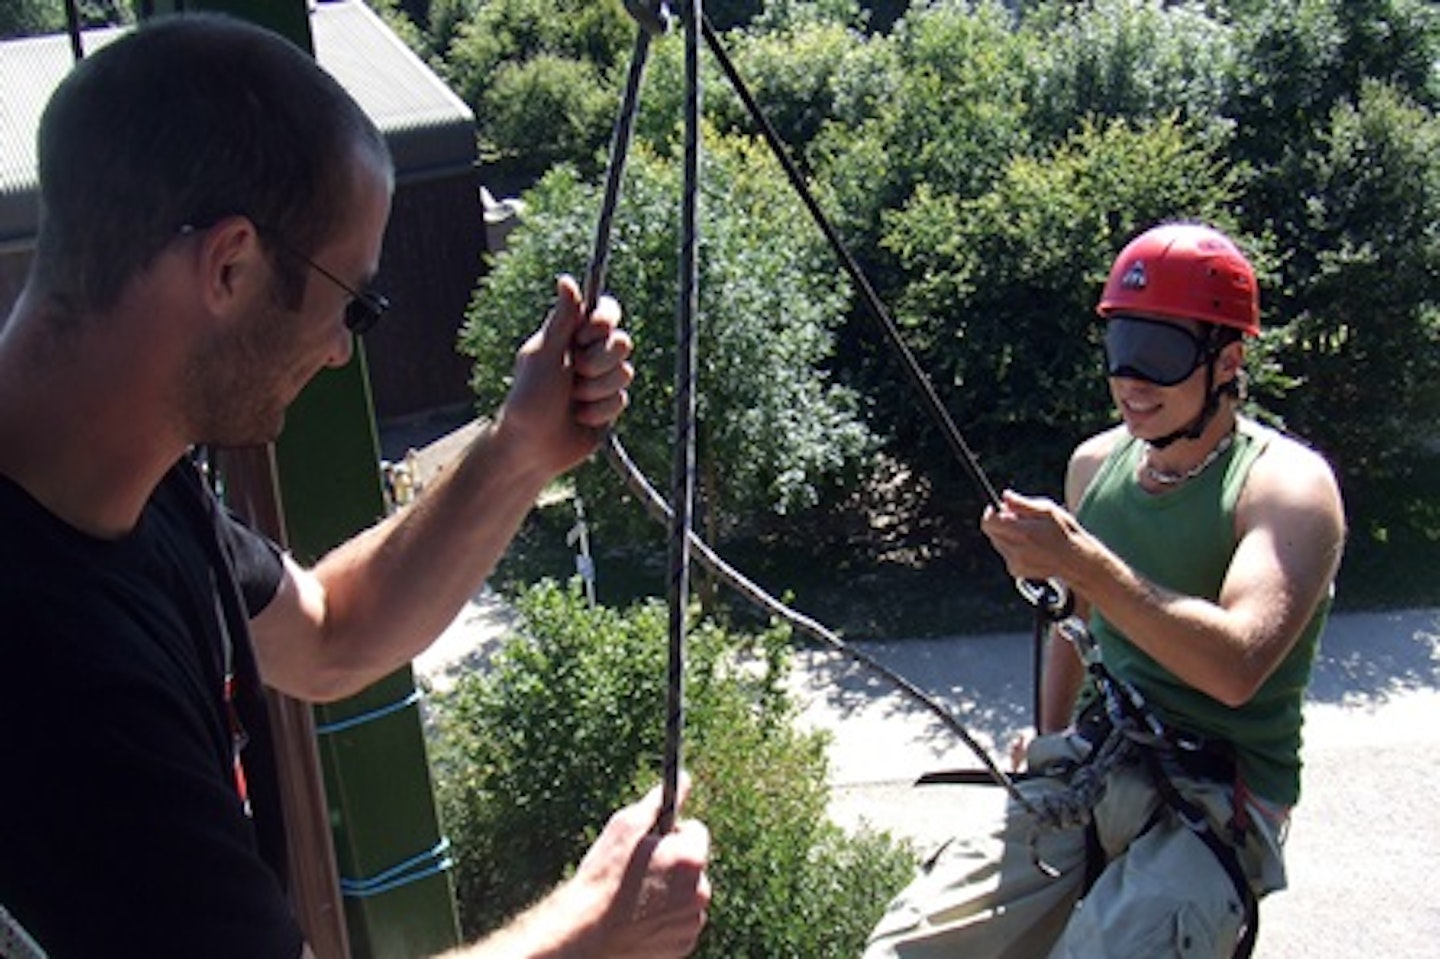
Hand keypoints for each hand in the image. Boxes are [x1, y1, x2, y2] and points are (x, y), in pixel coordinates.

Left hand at [494, 274, 634, 479]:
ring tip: (571, 401)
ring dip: (595, 391)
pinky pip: (621, 400)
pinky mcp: (609, 407)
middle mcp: (589, 354)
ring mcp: (601, 381)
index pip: (607, 312)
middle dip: (598, 362)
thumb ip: (562, 319)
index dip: (604, 323)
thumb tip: (566, 279)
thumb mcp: (544, 354)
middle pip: (623, 342)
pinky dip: (597, 411)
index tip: (585, 336)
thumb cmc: (528, 398)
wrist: (531, 448)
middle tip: (572, 374)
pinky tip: (579, 418)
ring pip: (624, 374)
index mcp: (570, 335)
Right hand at [570, 775, 711, 957]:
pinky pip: (679, 921)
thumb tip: (684, 780)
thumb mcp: (626, 827)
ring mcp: (693, 922)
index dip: (670, 833)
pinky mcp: (683, 945)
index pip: (695, 831)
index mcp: (692, 859)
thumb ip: (658, 802)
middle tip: (639, 871)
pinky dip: (665, 918)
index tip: (650, 843)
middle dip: (672, 863)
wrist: (587, 934)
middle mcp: (701, 891)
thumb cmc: (605, 877)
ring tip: (636, 897)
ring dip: (670, 891)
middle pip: (692, 864)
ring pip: (686, 894)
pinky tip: (639, 917)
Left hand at [980, 490, 1085, 582]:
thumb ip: (1022, 504)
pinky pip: (1006, 554)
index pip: (989, 523)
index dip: (991, 513)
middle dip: (1001, 523)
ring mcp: (1014, 563)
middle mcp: (1015, 551)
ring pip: (998, 543)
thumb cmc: (1064, 532)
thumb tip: (1005, 496)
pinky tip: (1031, 547)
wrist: (1075, 561)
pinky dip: (1013, 548)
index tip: (997, 507)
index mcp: (1022, 533)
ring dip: (1007, 535)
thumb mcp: (1047, 510)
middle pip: (992, 532)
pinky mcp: (1016, 571)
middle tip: (1019, 519)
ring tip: (1029, 534)